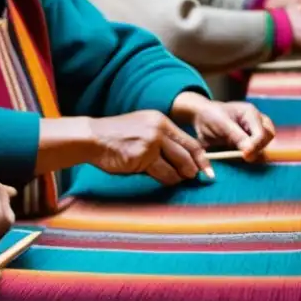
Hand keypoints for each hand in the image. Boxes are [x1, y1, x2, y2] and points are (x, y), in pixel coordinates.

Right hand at [84, 110, 211, 185]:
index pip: (190, 142)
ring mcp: (151, 142)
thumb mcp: (142, 132)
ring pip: (178, 167)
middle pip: (188, 155)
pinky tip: (155, 177)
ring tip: (167, 177)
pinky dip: (164, 180)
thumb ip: (162, 142)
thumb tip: (184, 164)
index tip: (208, 173)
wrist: (92, 138)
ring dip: (176, 177)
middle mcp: (159, 129)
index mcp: (160, 121)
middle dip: (191, 171)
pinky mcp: (143, 155)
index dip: (202, 160)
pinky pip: (163, 174)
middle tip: (188, 178)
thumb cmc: (115, 139)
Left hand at [171, 93, 274, 159]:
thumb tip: (250, 152)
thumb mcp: (221, 124)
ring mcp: (254, 130)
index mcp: (250, 113)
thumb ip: (236, 136)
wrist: (200, 116)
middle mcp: (256, 120)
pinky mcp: (250, 139)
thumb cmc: (210, 115)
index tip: (245, 156)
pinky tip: (239, 154)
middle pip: (268, 137)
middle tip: (243, 156)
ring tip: (240, 154)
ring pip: (264, 144)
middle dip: (257, 147)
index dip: (255, 145)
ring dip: (254, 151)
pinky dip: (250, 153)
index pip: (262, 132)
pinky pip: (257, 149)